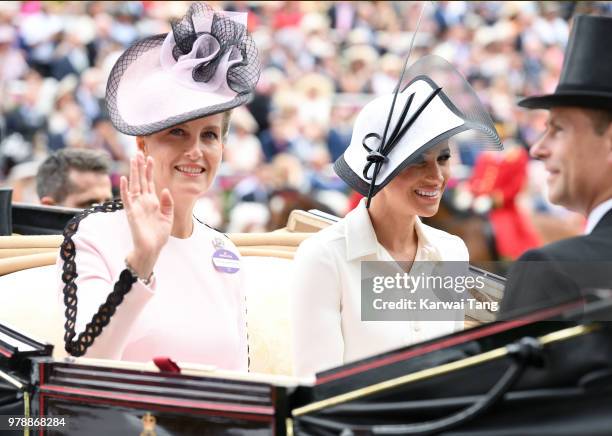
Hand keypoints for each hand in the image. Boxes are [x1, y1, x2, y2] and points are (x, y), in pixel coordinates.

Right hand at [120, 152, 173, 277]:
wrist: (152, 248)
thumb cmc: (159, 234)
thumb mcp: (168, 216)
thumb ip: (167, 203)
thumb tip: (164, 189)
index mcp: (152, 201)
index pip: (150, 182)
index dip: (149, 170)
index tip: (149, 157)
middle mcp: (143, 201)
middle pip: (141, 180)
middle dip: (140, 167)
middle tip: (138, 152)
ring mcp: (137, 206)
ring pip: (134, 185)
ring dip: (133, 173)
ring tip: (133, 160)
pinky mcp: (132, 213)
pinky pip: (127, 199)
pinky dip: (125, 190)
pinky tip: (124, 179)